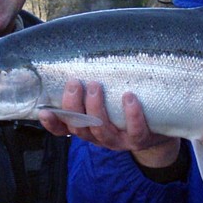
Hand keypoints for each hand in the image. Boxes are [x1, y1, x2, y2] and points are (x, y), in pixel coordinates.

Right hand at [39, 80, 180, 167]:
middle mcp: (100, 137)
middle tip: (74, 82)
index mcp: (88, 128)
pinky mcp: (140, 140)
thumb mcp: (106, 103)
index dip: (53, 123)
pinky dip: (131, 114)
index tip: (44, 110)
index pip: (64, 129)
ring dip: (96, 108)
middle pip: (80, 127)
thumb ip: (90, 91)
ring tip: (95, 85)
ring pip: (102, 130)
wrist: (158, 132)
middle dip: (73, 105)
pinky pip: (135, 131)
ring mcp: (120, 141)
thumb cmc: (124, 111)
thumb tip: (75, 61)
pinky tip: (128, 96)